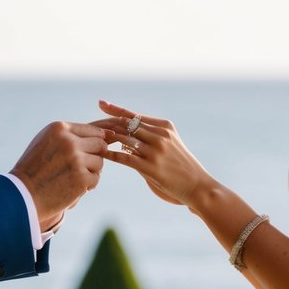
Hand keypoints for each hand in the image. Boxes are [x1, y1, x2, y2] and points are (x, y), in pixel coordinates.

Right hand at [11, 122, 108, 225]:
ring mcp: (75, 159)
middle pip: (100, 144)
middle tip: (82, 167)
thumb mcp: (46, 142)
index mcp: (59, 128)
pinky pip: (95, 178)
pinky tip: (73, 187)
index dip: (94, 142)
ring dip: (91, 171)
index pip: (93, 130)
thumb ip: (68, 136)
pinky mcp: (81, 178)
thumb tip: (104, 133)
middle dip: (94, 156)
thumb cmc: (34, 169)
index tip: (87, 153)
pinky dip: (87, 185)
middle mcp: (69, 141)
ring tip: (73, 177)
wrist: (21, 195)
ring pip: (100, 162)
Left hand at [92, 100, 211, 206]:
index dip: (116, 109)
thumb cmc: (180, 166)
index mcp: (164, 126)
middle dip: (107, 123)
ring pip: (125, 139)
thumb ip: (150, 136)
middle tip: (90, 123)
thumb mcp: (170, 144)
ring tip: (93, 139)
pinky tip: (101, 155)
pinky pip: (125, 158)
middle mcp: (160, 135)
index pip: (135, 115)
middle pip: (127, 125)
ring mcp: (156, 151)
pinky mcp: (151, 167)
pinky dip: (111, 155)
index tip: (101, 103)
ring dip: (107, 139)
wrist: (197, 185)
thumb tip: (126, 135)